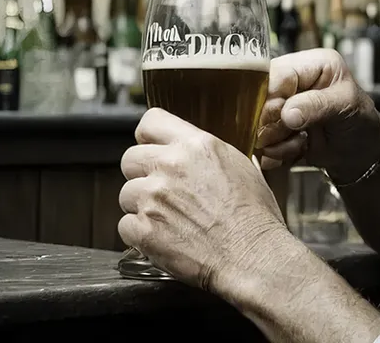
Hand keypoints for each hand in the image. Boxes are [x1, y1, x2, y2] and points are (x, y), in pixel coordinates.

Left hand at [118, 108, 289, 291]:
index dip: (149, 138)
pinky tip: (165, 238)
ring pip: (126, 194)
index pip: (150, 122)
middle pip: (130, 158)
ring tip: (169, 220)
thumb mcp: (242, 167)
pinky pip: (125, 226)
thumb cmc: (255, 217)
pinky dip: (140, 234)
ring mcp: (153, 198)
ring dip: (141, 206)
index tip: (153, 148)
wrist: (252, 256)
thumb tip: (198, 155)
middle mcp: (171, 166)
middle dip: (142, 174)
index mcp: (197, 146)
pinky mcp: (143, 230)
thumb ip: (211, 155)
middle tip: (163, 192)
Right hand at [256, 48, 379, 182]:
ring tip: (301, 143)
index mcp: (313, 64)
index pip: (279, 73)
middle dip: (274, 122)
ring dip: (276, 140)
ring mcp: (284, 105)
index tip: (281, 116)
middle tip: (292, 133)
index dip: (273, 95)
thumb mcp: (346, 105)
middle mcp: (295, 81)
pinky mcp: (278, 128)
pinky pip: (263, 141)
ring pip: (259, 122)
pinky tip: (297, 150)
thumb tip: (287, 112)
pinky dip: (276, 152)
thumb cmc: (362, 121)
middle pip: (261, 98)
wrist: (362, 153)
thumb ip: (317, 105)